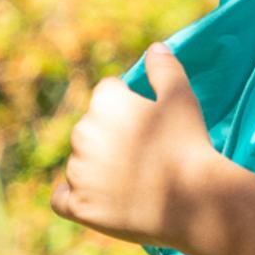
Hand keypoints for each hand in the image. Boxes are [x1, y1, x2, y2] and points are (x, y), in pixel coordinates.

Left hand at [51, 43, 219, 247]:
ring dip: (97, 167)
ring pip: (80, 162)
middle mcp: (82, 133)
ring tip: (133, 179)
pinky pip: (62, 198)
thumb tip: (154, 48)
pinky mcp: (78, 205)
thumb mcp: (182, 98)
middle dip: (111, 136)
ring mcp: (77, 172)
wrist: (192, 199)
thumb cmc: (188, 144)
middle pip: (91, 128)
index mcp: (104, 103)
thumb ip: (165, 69)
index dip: (130, 105)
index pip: (108, 93)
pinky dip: (74, 196)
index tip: (150, 122)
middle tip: (145, 152)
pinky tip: (97, 196)